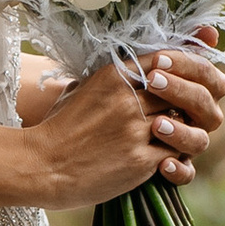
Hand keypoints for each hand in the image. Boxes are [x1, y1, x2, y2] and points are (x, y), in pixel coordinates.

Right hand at [21, 43, 224, 205]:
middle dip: (183, 103)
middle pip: (179, 92)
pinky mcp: (141, 160)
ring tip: (173, 137)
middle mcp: (129, 99)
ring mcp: (137, 130)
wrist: (41, 166)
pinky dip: (175, 157)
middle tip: (181, 112)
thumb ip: (108, 78)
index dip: (179, 69)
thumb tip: (128, 70)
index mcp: (115, 76)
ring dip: (182, 131)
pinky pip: (176, 154)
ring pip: (182, 122)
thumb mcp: (78, 90)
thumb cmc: (56, 128)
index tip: (180, 80)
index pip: (165, 60)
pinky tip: (165, 160)